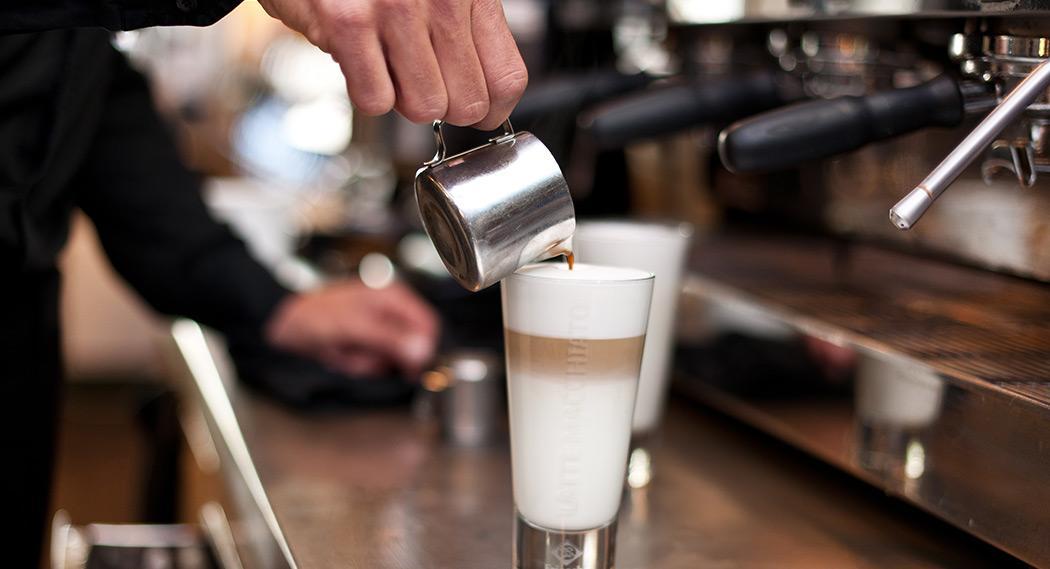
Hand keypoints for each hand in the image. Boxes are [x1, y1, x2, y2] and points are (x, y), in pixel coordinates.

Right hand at [256, 0, 527, 129]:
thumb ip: (466, 33)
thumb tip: (483, 99)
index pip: (507, 78)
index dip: (492, 109)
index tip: (480, 114)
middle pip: (467, 103)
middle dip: (442, 104)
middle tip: (419, 80)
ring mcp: (397, 9)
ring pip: (424, 107)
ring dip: (402, 97)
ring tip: (386, 62)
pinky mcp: (349, 22)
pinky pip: (376, 99)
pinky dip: (366, 91)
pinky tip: (361, 60)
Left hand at [266, 280, 439, 377]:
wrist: (282, 324)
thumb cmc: (313, 315)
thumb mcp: (354, 326)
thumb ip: (390, 337)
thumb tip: (422, 350)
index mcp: (393, 297)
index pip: (427, 326)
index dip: (423, 349)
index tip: (411, 367)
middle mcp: (389, 312)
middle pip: (408, 347)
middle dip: (382, 357)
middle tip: (360, 353)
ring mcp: (376, 329)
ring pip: (388, 360)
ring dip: (365, 363)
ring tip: (343, 352)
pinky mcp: (364, 343)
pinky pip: (372, 363)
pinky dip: (355, 364)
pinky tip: (340, 354)